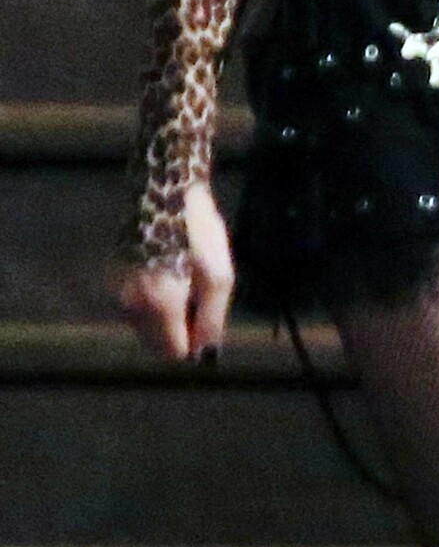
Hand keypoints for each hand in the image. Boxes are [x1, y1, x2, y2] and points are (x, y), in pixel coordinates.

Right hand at [112, 180, 234, 361]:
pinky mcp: (112, 277)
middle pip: (156, 343)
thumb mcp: (219, 276)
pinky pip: (134, 305)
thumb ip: (211, 320)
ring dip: (163, 314)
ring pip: (144, 325)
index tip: (204, 319)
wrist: (164, 192)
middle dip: (177, 329)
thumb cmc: (197, 233)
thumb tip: (204, 354)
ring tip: (181, 277)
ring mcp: (117, 291)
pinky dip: (149, 299)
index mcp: (158, 306)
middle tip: (195, 295)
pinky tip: (164, 269)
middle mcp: (130, 305)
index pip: (173, 352)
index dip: (193, 342)